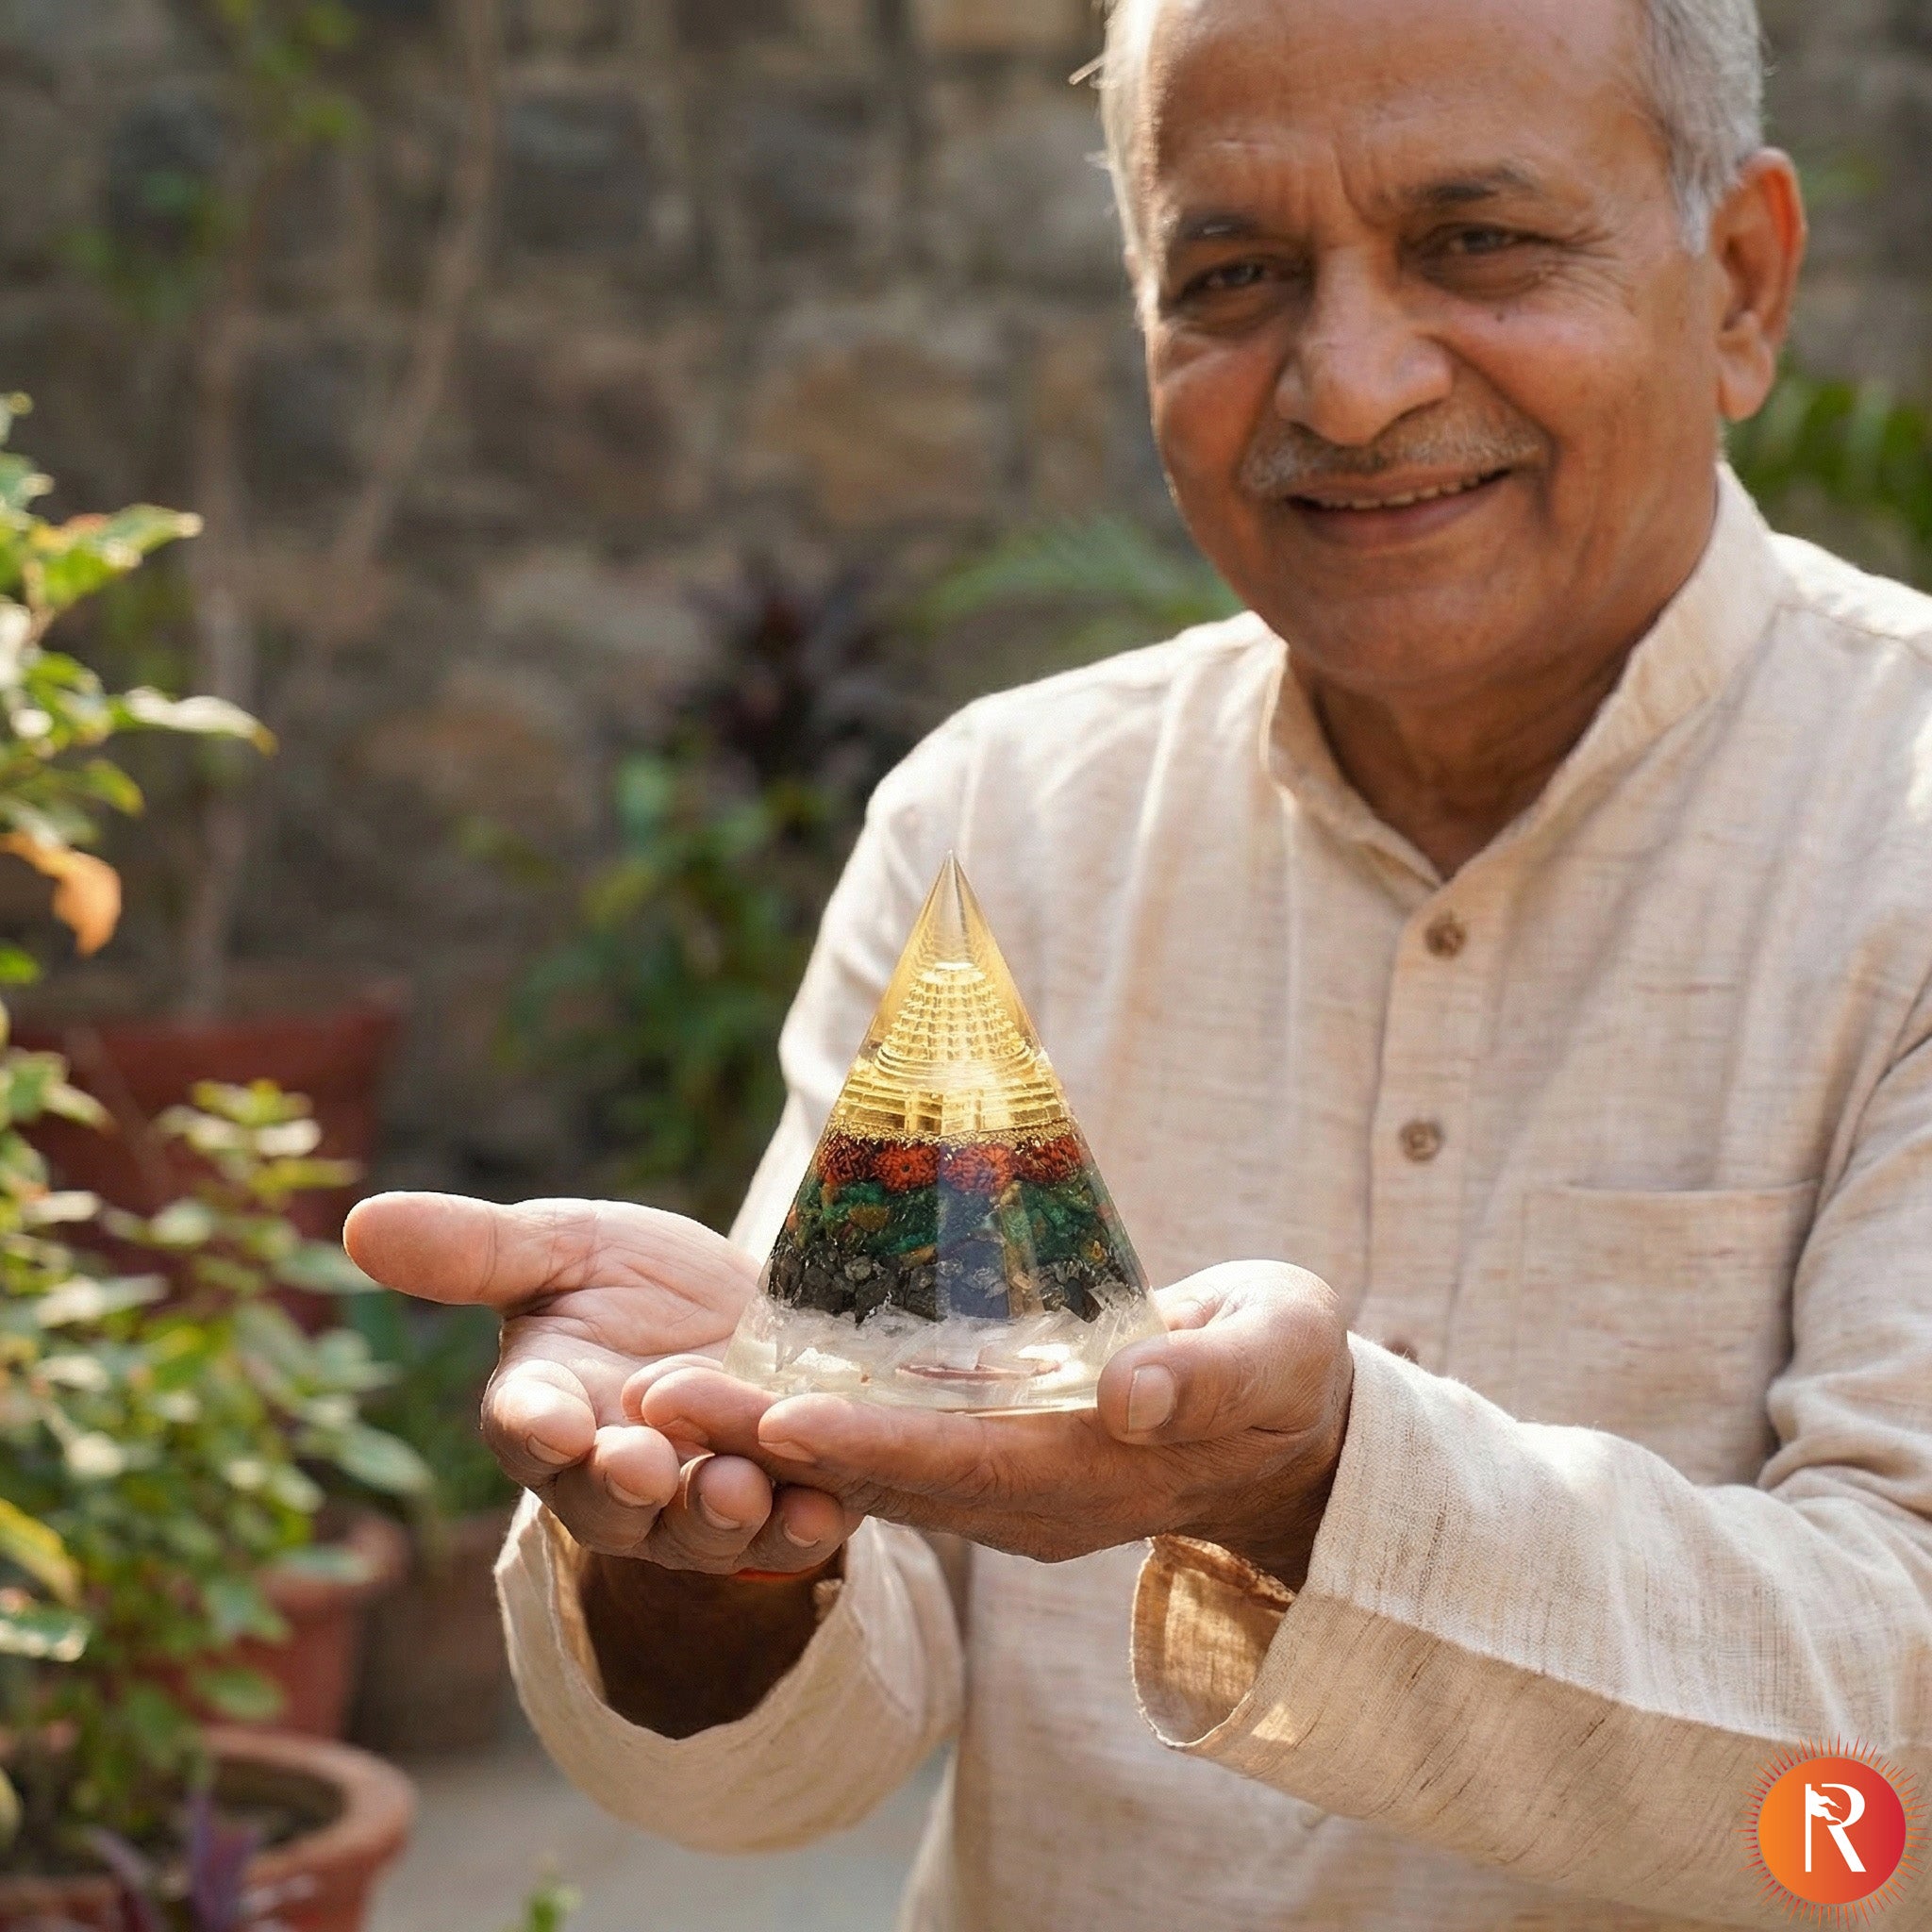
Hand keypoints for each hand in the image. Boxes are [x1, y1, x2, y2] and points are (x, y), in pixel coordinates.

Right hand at [343, 1194, 860, 1576]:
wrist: (755, 1312)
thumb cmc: (635, 1282)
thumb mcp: (565, 1246)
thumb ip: (476, 1250)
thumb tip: (358, 1221)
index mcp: (547, 1408)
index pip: (525, 1426)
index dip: (535, 1427)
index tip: (548, 1419)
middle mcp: (614, 1472)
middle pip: (608, 1499)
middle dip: (625, 1484)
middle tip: (642, 1465)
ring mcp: (698, 1499)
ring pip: (697, 1528)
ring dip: (716, 1515)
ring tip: (736, 1488)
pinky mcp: (782, 1505)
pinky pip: (787, 1533)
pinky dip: (803, 1526)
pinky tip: (823, 1509)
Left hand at [633, 1261, 1354, 1590]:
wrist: (1279, 1420)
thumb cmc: (1282, 1371)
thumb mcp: (1273, 1355)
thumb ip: (1205, 1376)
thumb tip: (1127, 1396)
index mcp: (1089, 1473)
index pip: (961, 1463)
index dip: (871, 1444)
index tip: (780, 1419)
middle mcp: (1025, 1495)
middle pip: (880, 1476)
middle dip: (770, 1443)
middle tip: (659, 1397)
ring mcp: (1000, 1484)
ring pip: (864, 1467)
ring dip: (763, 1434)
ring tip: (661, 1390)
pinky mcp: (985, 1452)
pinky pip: (883, 1446)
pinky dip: (808, 1422)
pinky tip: (737, 1381)